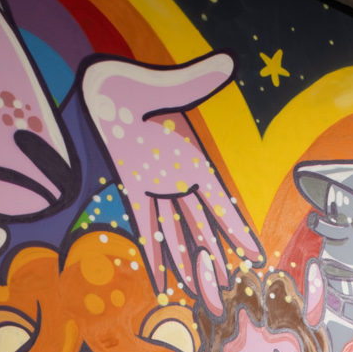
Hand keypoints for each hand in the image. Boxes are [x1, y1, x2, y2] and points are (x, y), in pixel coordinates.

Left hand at [78, 53, 264, 294]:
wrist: (97, 86)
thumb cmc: (128, 81)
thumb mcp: (161, 84)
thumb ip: (193, 79)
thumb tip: (225, 63)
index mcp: (189, 156)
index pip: (218, 201)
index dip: (237, 229)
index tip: (255, 253)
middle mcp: (176, 175)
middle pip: (200, 223)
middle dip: (216, 254)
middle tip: (231, 284)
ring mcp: (155, 184)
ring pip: (175, 231)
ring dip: (186, 261)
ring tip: (199, 289)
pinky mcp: (132, 188)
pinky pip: (143, 226)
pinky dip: (150, 252)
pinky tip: (159, 277)